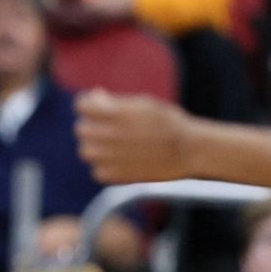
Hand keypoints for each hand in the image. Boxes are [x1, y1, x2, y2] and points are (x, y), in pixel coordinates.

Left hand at [75, 90, 191, 184]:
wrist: (190, 150)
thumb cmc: (168, 123)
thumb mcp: (144, 104)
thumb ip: (115, 101)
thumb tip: (93, 95)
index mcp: (117, 113)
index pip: (82, 106)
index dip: (86, 105)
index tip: (94, 109)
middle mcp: (112, 134)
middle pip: (81, 129)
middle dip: (90, 125)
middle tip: (106, 128)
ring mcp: (113, 156)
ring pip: (85, 151)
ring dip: (94, 147)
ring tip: (111, 145)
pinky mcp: (118, 176)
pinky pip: (97, 171)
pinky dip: (104, 167)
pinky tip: (119, 161)